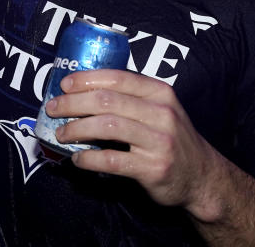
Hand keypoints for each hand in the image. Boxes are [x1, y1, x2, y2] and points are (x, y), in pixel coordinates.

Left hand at [46, 68, 224, 219]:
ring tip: (61, 133)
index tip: (64, 84)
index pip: (117, 77)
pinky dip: (88, 158)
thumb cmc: (171, 138)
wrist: (202, 177)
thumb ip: (131, 97)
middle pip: (106, 100)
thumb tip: (82, 90)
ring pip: (106, 127)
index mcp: (160, 92)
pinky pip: (111, 160)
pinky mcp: (152, 168)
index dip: (86, 79)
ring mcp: (159, 141)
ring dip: (76, 129)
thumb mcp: (160, 109)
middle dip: (73, 103)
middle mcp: (162, 113)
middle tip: (53, 108)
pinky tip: (77, 158)